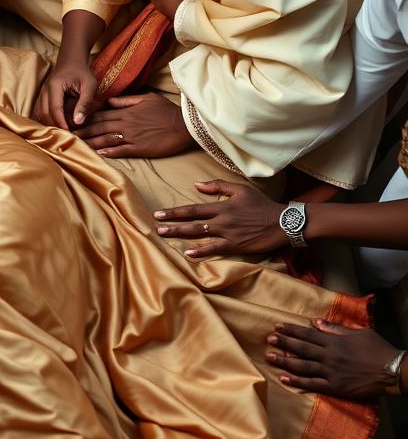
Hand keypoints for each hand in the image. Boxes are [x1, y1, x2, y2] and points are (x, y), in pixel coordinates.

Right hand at [33, 60, 99, 128]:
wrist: (71, 61)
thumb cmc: (82, 73)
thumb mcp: (90, 86)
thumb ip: (85, 103)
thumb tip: (78, 122)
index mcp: (55, 85)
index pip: (55, 109)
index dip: (61, 123)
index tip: (69, 134)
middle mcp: (44, 90)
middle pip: (44, 113)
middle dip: (54, 126)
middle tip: (66, 136)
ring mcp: (41, 93)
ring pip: (39, 114)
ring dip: (49, 125)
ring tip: (61, 133)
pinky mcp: (41, 96)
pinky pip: (39, 112)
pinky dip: (45, 120)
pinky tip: (55, 126)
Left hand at [75, 93, 192, 158]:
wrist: (184, 124)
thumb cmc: (166, 111)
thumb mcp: (146, 98)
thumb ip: (125, 100)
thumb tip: (109, 100)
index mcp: (125, 112)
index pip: (100, 114)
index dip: (84, 118)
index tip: (71, 121)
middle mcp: (126, 124)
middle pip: (98, 127)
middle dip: (81, 131)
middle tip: (65, 135)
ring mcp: (132, 137)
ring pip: (106, 139)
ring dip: (91, 142)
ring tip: (76, 145)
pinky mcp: (140, 148)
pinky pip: (121, 150)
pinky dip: (109, 152)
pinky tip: (98, 154)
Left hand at [153, 180, 285, 258]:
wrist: (283, 222)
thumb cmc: (261, 205)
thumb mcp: (240, 189)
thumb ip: (218, 186)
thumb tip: (196, 185)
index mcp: (222, 206)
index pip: (193, 209)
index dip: (175, 211)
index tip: (159, 213)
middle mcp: (222, 220)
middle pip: (192, 222)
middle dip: (172, 224)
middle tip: (156, 227)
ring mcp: (228, 234)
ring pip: (200, 235)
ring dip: (181, 235)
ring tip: (164, 236)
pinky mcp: (236, 246)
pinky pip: (215, 249)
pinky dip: (201, 251)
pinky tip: (188, 253)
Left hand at [266, 320, 402, 399]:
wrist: (394, 370)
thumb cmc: (378, 349)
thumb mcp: (359, 332)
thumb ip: (336, 328)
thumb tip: (317, 322)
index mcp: (335, 341)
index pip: (308, 334)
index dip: (291, 330)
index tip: (277, 326)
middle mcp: (330, 355)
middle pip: (302, 348)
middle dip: (284, 343)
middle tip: (268, 339)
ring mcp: (331, 372)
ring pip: (303, 366)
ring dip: (285, 361)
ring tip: (269, 357)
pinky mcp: (335, 387)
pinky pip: (313, 384)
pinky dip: (297, 381)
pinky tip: (284, 378)